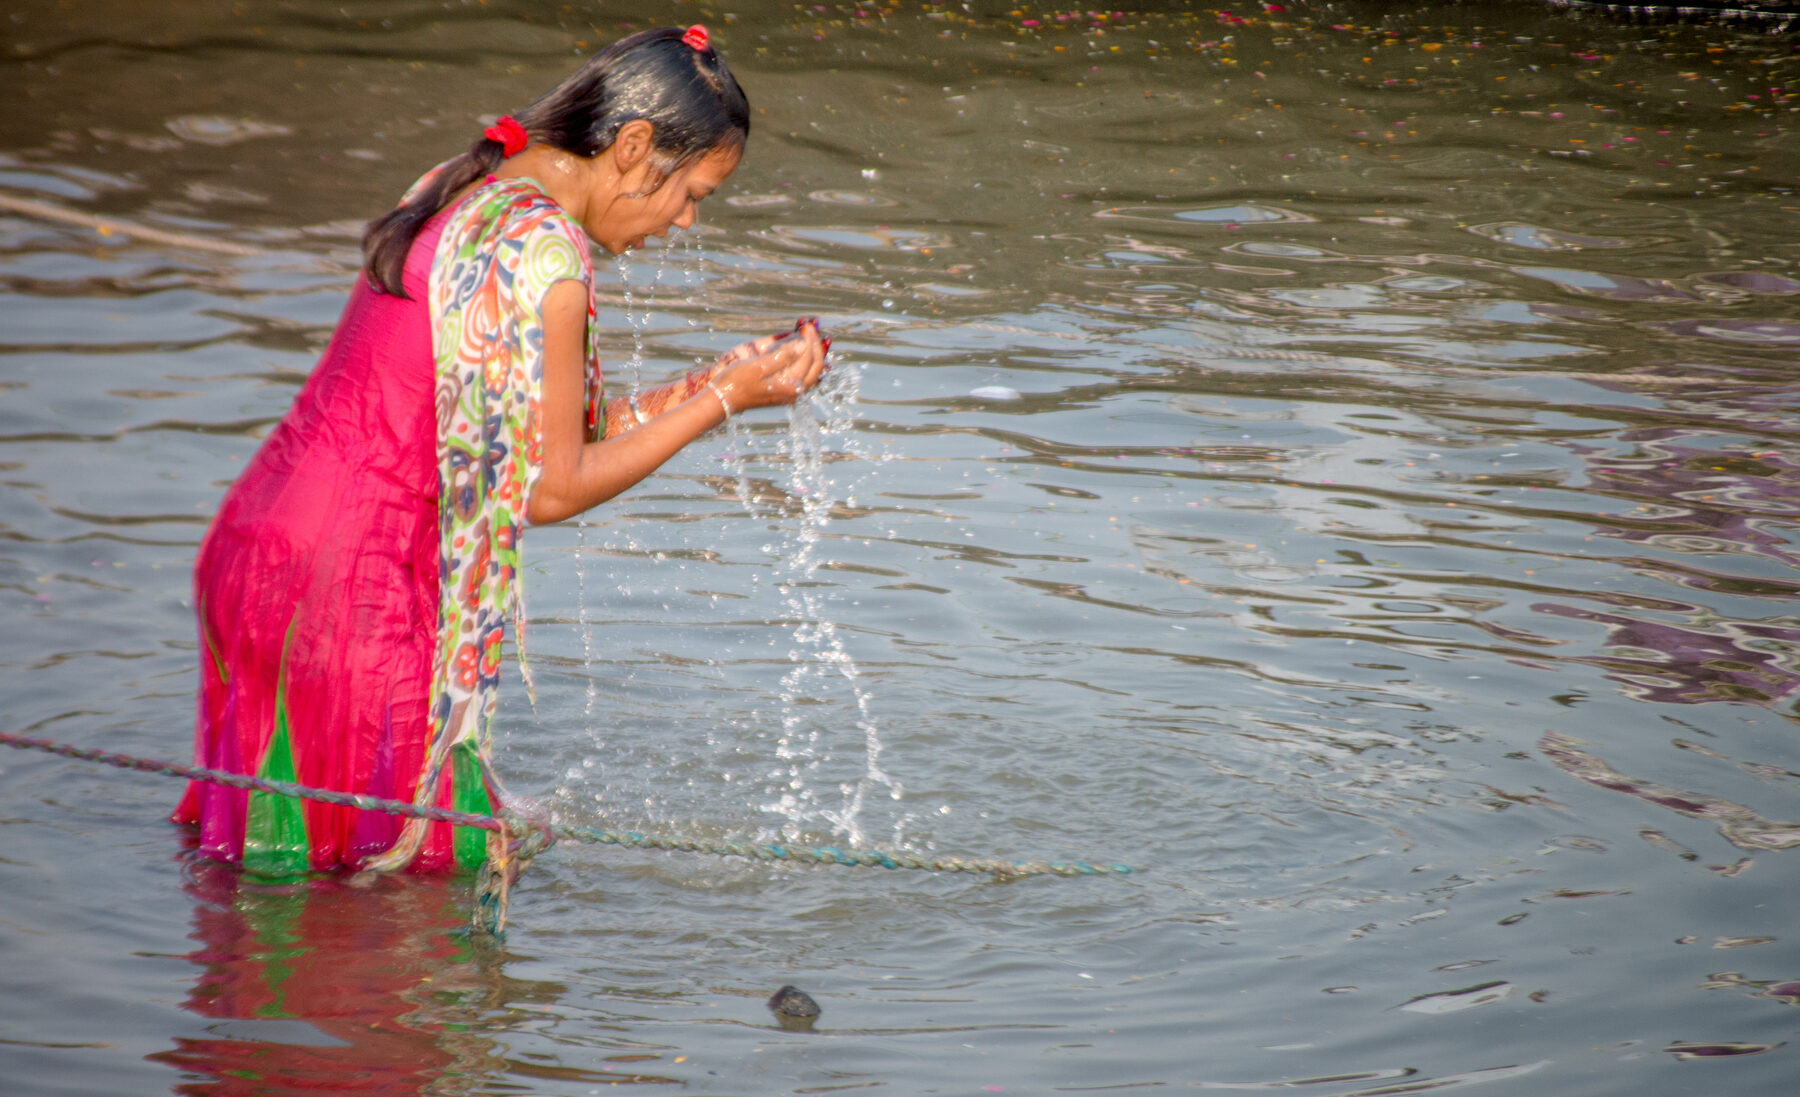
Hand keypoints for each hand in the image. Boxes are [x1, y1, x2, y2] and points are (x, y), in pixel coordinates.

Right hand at [710, 319, 828, 413]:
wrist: (722, 400)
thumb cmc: (736, 381)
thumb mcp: (758, 365)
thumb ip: (783, 355)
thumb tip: (803, 345)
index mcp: (790, 385)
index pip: (810, 358)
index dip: (810, 339)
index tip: (806, 324)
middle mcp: (794, 391)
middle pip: (816, 365)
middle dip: (816, 344)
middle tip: (811, 326)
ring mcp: (790, 393)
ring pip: (813, 372)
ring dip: (816, 353)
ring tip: (819, 337)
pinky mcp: (784, 393)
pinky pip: (806, 378)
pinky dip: (810, 364)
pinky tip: (812, 356)